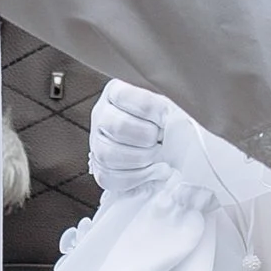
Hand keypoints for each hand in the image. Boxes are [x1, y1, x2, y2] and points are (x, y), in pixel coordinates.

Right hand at [87, 80, 172, 194]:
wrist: (159, 144)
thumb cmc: (163, 122)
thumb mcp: (166, 108)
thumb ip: (167, 111)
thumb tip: (173, 123)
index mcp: (115, 93)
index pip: (125, 97)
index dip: (151, 109)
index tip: (166, 118)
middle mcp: (100, 115)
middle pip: (117, 127)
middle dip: (147, 137)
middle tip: (161, 139)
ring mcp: (97, 142)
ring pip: (108, 154)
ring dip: (141, 158)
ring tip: (157, 155)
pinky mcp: (99, 168)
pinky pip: (109, 177)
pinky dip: (138, 177)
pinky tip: (155, 171)